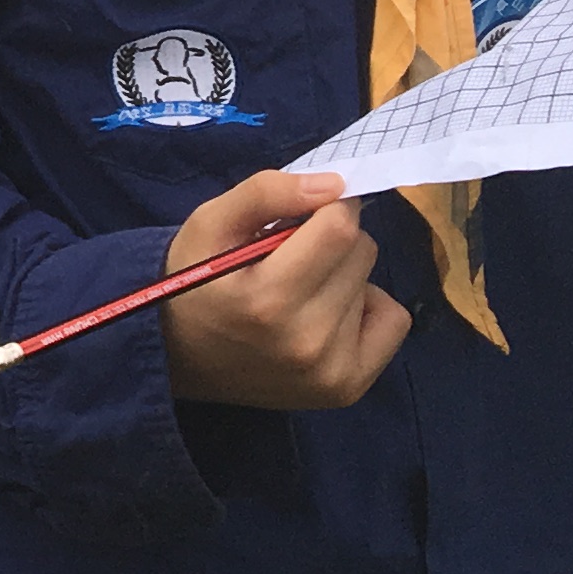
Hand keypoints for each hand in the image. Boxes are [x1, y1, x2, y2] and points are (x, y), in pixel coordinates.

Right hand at [158, 170, 409, 409]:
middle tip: (293, 257)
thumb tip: (334, 184)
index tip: (304, 214)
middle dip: (333, 241)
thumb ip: (265, 193)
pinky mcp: (347, 388)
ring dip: (343, 276)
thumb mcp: (210, 224)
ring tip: (301, 291)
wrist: (178, 357)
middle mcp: (305, 341)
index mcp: (267, 298)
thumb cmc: (194, 281)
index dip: (327, 207)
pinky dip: (369, 309)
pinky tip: (329, 316)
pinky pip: (395, 321)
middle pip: (361, 252)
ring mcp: (330, 372)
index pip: (339, 228)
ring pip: (374, 283)